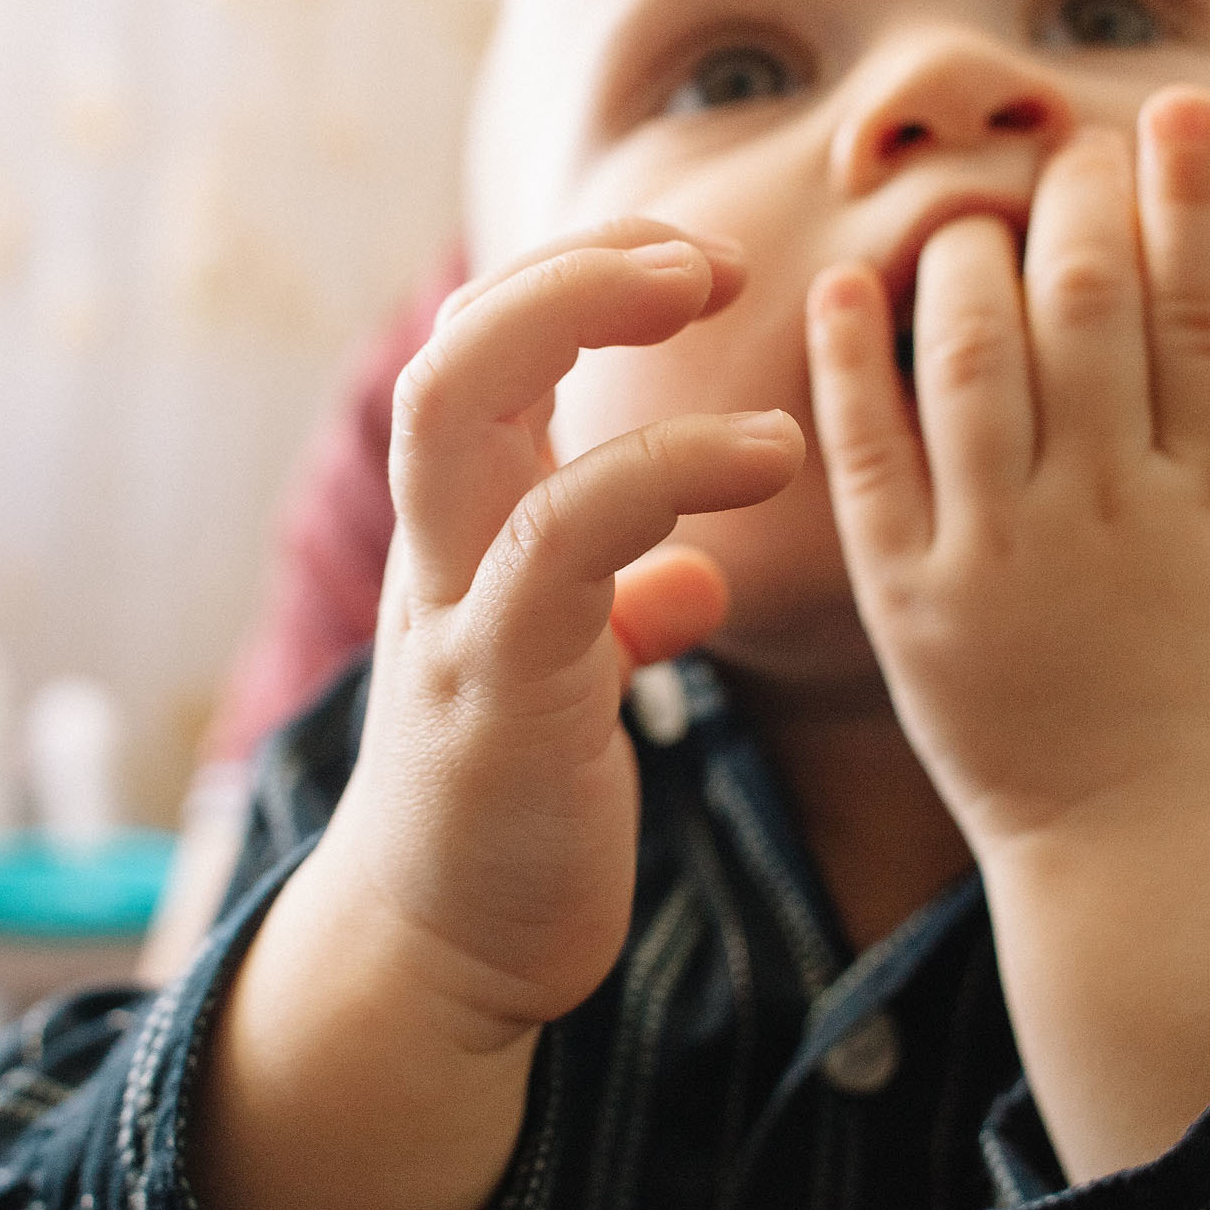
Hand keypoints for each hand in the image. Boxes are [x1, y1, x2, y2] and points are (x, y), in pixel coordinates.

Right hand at [330, 220, 803, 1041]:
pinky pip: (558, 548)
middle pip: (451, 350)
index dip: (578, 273)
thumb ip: (615, 609)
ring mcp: (451, 615)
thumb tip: (690, 577)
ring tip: (726, 293)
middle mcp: (437, 552)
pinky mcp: (495, 694)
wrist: (442, 957)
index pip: (483, 350)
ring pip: (459, 415)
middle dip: (568, 267)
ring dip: (586, 323)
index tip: (697, 256)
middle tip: (709, 252)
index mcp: (462, 535)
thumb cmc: (513, 810)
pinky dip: (661, 474)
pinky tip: (772, 454)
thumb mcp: (567, 682)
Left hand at [804, 88, 1209, 856]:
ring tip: (971, 217)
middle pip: (1088, 308)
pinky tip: (846, 286)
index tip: (1175, 110)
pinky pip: (872, 459)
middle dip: (1082, 202)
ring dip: (968, 260)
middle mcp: (1105, 509)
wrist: (1154, 872)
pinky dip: (852, 365)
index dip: (1189, 198)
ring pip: (973, 360)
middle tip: (1074, 150)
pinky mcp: (911, 601)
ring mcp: (1000, 553)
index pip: (1201, 309)